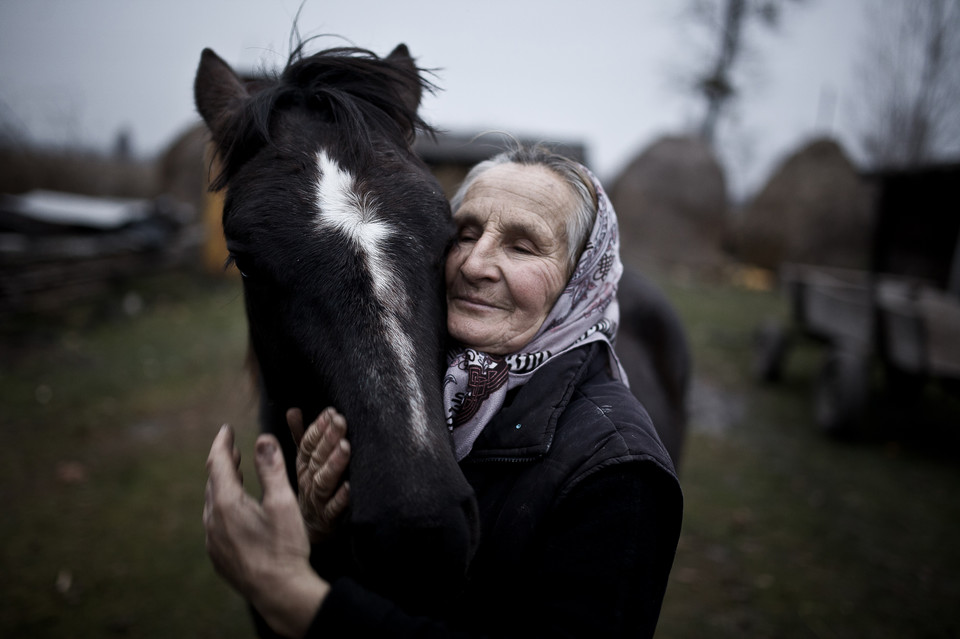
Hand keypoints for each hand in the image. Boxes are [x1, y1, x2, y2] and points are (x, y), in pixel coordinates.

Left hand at [203, 424, 327, 637]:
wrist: (280, 592)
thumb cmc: (284, 547)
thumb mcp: (283, 502)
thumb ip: (271, 468)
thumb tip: (263, 438)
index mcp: (227, 504)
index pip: (218, 463)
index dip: (222, 443)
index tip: (226, 429)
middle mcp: (213, 521)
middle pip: (213, 483)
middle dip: (223, 463)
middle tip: (233, 449)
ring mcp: (213, 541)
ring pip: (213, 504)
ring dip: (223, 485)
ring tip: (236, 474)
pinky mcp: (219, 556)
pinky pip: (215, 523)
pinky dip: (224, 507)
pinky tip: (237, 511)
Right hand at [287, 407, 350, 542]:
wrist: (309, 532)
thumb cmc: (310, 490)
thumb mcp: (304, 463)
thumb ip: (301, 437)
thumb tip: (293, 410)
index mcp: (303, 467)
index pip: (307, 444)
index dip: (318, 428)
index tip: (330, 412)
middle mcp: (308, 482)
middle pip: (317, 459)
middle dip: (328, 439)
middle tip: (341, 421)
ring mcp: (317, 501)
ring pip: (323, 481)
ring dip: (334, 464)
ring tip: (346, 447)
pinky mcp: (328, 520)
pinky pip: (334, 509)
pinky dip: (341, 499)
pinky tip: (350, 487)